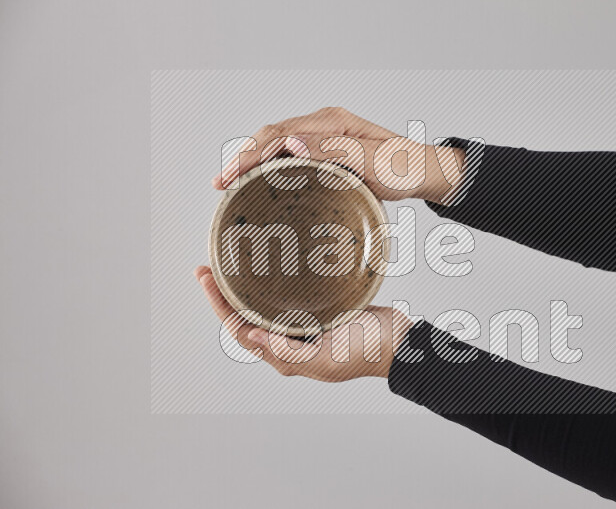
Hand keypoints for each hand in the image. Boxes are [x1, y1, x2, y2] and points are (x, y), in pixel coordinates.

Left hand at [194, 266, 412, 380]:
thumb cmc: (365, 353)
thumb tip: (250, 336)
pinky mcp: (320, 308)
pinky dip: (273, 281)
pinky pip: (289, 295)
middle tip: (208, 266)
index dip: (219, 305)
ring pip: (264, 304)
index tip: (206, 278)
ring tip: (230, 263)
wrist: (401, 343)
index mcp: (285, 355)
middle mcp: (289, 340)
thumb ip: (288, 352)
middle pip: (246, 315)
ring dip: (244, 286)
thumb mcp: (325, 359)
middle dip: (224, 293)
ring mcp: (304, 324)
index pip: (240, 329)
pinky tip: (271, 264)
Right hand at [212, 107, 464, 203]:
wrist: (422, 172)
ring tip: (230, 182)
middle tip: (220, 183)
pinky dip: (269, 164)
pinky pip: (290, 153)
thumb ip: (333, 152)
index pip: (278, 134)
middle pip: (271, 135)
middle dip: (243, 157)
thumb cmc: (402, 168)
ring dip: (252, 160)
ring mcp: (324, 136)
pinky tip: (258, 179)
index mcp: (331, 123)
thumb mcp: (370, 162)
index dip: (250, 154)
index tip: (231, 174)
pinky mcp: (327, 149)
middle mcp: (324, 124)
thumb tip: (291, 145)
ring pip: (277, 143)